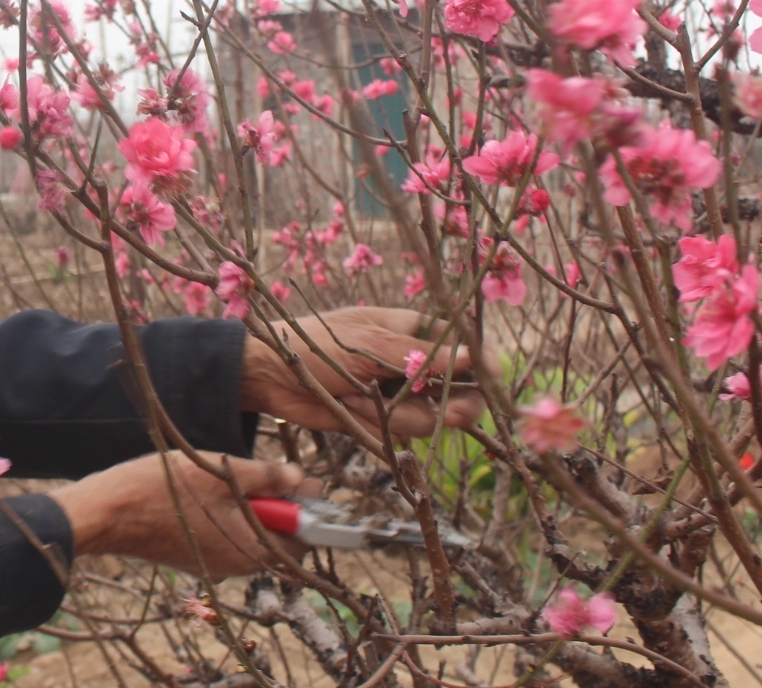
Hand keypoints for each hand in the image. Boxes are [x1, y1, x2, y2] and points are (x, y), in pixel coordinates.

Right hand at [50, 452, 306, 578]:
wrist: (108, 513)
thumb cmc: (163, 491)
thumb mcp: (222, 473)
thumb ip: (267, 477)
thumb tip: (300, 478)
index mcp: (251, 551)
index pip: (302, 537)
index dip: (305, 506)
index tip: (298, 477)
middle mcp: (237, 565)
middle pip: (276, 536)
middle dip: (275, 503)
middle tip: (263, 472)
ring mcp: (214, 563)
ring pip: (248, 533)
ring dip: (248, 506)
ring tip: (228, 476)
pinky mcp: (195, 556)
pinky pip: (225, 536)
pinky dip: (226, 514)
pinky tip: (207, 490)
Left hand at [239, 305, 482, 436]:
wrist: (272, 374)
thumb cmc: (317, 343)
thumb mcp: (371, 344)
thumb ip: (422, 355)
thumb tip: (475, 356)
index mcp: (415, 329)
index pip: (467, 346)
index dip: (484, 364)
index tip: (489, 379)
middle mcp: (414, 362)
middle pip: (463, 390)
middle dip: (457, 405)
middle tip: (451, 416)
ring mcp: (401, 393)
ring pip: (433, 417)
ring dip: (402, 414)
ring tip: (360, 398)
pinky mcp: (384, 419)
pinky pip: (402, 432)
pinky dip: (380, 424)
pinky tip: (351, 407)